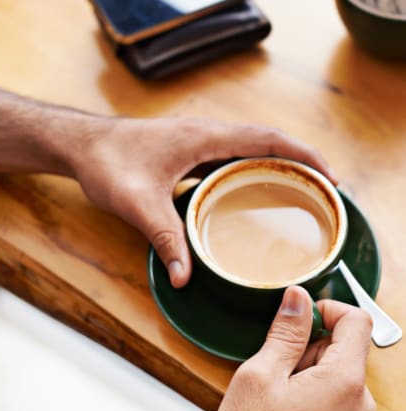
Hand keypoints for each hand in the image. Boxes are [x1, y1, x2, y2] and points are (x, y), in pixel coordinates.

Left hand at [73, 117, 335, 286]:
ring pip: (248, 148)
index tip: (329, 175)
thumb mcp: (137, 202)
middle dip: (299, 160)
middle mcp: (206, 133)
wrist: (81, 144)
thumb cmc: (107, 162)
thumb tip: (186, 277)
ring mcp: (196, 140)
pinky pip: (229, 156)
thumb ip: (165, 237)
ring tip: (298, 191)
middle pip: (265, 142)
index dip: (303, 154)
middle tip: (323, 190)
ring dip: (276, 164)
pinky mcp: (186, 150)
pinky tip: (249, 193)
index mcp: (204, 137)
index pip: (266, 140)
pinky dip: (250, 169)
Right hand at [213, 287, 375, 410]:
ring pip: (335, 373)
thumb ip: (286, 332)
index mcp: (344, 383)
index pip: (357, 321)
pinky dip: (310, 393)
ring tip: (276, 395)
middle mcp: (360, 405)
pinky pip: (334, 399)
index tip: (300, 317)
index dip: (328, 308)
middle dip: (308, 347)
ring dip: (305, 372)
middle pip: (344, 348)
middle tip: (275, 368)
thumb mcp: (261, 375)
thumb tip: (299, 297)